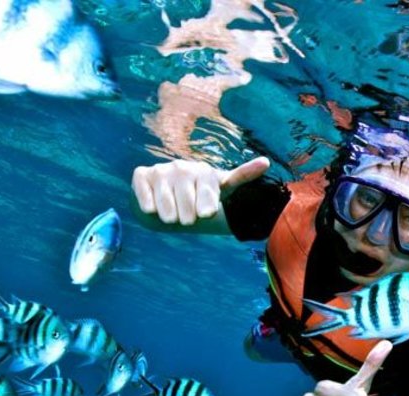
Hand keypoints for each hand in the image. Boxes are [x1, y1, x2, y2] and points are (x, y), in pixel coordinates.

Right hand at [131, 157, 268, 224]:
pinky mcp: (141, 175)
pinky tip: (152, 209)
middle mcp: (182, 167)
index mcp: (204, 171)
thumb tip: (266, 161)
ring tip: (172, 218)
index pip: (208, 187)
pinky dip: (148, 204)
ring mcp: (161, 170)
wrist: (166, 205)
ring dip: (169, 213)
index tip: (206, 215)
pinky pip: (145, 192)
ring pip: (166, 198)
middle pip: (186, 197)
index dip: (206, 203)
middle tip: (187, 220)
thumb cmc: (198, 200)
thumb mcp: (220, 190)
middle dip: (187, 214)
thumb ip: (241, 176)